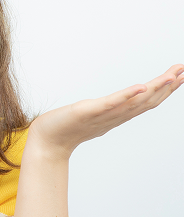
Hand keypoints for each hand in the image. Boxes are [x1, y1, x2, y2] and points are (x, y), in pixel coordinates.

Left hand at [28, 65, 183, 158]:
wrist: (46, 142)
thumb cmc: (66, 128)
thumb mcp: (94, 115)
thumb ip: (107, 109)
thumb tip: (115, 103)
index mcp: (117, 115)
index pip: (147, 101)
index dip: (166, 89)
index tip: (181, 74)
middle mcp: (115, 116)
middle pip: (147, 101)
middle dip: (168, 86)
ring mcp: (103, 115)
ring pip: (135, 102)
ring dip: (155, 88)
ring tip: (172, 75)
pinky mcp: (88, 112)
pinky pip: (110, 104)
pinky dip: (126, 96)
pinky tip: (140, 87)